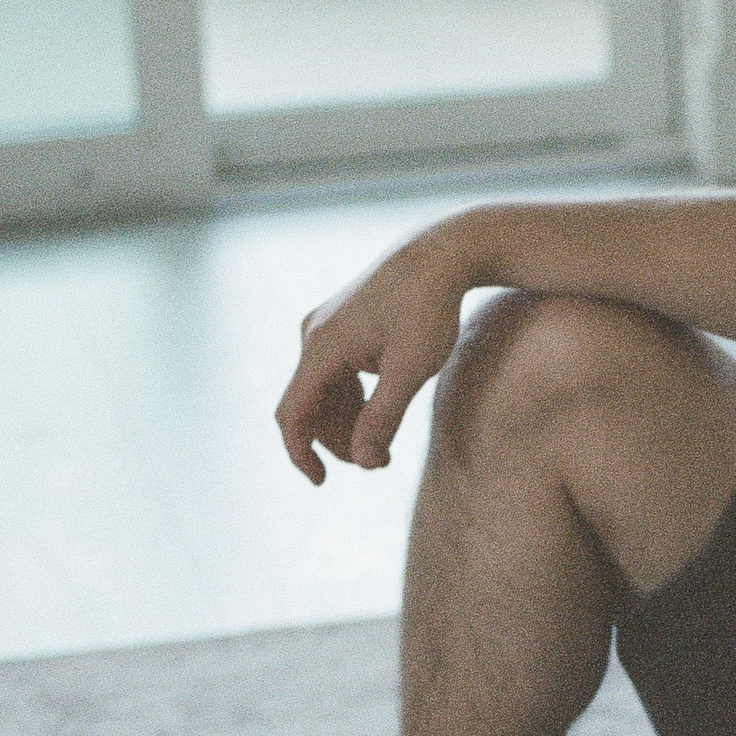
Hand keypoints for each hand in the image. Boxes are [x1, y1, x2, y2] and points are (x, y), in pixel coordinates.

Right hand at [275, 226, 474, 481]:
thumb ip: (384, 417)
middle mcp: (313, 334)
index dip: (300, 453)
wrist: (442, 253)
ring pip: (322, 390)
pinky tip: (381, 408)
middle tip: (378, 461)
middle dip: (336, 439)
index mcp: (321, 347)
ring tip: (385, 442)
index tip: (321, 482)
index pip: (292, 414)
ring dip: (345, 420)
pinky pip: (335, 371)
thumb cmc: (430, 309)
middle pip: (308, 405)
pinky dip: (352, 397)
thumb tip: (365, 462)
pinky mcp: (341, 323)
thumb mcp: (412, 369)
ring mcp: (325, 327)